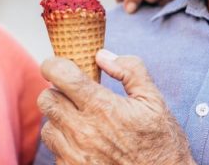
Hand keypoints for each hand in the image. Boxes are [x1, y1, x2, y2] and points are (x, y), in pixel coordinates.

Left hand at [38, 50, 194, 164]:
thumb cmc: (161, 143)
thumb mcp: (154, 102)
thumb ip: (130, 71)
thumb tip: (101, 55)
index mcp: (103, 108)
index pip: (62, 76)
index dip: (53, 65)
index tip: (56, 65)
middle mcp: (84, 132)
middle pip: (46, 99)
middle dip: (56, 91)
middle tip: (72, 95)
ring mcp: (76, 154)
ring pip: (47, 126)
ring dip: (59, 119)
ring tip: (82, 121)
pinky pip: (55, 150)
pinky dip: (65, 142)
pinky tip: (86, 143)